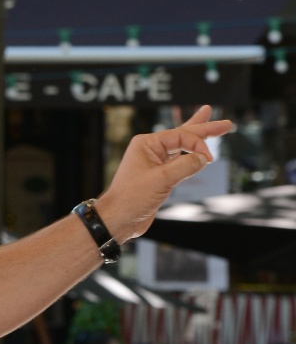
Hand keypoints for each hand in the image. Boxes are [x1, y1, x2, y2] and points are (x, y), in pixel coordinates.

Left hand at [96, 105, 231, 240]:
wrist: (119, 219)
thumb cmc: (131, 198)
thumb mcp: (161, 179)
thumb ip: (185, 166)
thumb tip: (202, 159)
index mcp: (146, 144)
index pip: (180, 135)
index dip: (198, 144)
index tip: (209, 160)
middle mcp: (150, 150)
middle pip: (183, 136)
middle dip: (204, 129)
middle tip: (225, 124)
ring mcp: (154, 164)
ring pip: (182, 148)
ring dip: (198, 141)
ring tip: (212, 127)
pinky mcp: (158, 178)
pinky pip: (179, 163)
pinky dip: (190, 158)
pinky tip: (198, 154)